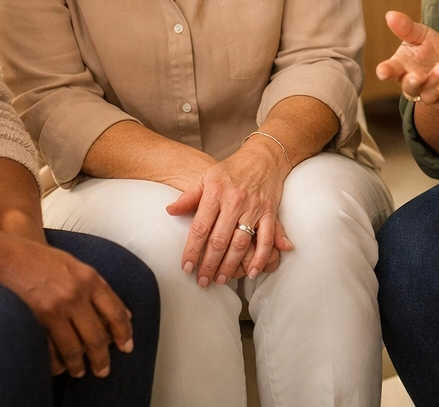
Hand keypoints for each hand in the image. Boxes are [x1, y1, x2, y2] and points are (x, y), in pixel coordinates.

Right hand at [0, 233, 133, 378]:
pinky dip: (56, 362)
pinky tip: (58, 367)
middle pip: (97, 336)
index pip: (116, 312)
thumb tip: (124, 314)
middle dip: (102, 359)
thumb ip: (100, 288)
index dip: (124, 333)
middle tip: (103, 370)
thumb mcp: (77, 266)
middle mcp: (76, 294)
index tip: (127, 347)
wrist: (7, 257)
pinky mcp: (36, 319)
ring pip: (75, 348)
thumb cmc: (42, 260)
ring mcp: (56, 308)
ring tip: (80, 372)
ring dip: (78, 365)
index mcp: (90, 279)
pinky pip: (51, 350)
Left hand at [167, 140, 294, 286]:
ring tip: (221, 280)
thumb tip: (169, 211)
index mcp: (215, 193)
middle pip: (219, 240)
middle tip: (202, 281)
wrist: (263, 157)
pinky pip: (265, 239)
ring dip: (230, 265)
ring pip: (240, 243)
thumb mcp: (206, 177)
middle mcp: (234, 201)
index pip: (200, 227)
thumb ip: (188, 197)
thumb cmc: (231, 170)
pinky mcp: (269, 213)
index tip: (186, 268)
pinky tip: (251, 272)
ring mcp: (253, 208)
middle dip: (209, 264)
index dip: (192, 250)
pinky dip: (260, 258)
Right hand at [375, 11, 438, 110]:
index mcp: (402, 67)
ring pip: (427, 95)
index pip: (391, 70)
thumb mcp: (420, 35)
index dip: (385, 71)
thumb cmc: (430, 52)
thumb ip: (406, 28)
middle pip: (409, 87)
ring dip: (433, 83)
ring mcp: (429, 94)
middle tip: (417, 75)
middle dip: (412, 82)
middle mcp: (413, 84)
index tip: (382, 72)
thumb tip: (390, 15)